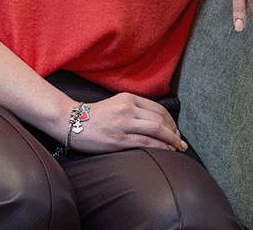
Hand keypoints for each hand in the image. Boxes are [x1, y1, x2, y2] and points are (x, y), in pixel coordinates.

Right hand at [66, 93, 187, 153]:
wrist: (71, 122)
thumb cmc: (94, 117)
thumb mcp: (116, 105)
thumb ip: (133, 109)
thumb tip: (155, 121)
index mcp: (128, 98)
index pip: (158, 109)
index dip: (172, 121)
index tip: (176, 131)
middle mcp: (127, 108)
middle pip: (161, 119)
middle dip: (175, 133)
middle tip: (181, 143)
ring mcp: (123, 124)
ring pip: (157, 130)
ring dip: (172, 141)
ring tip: (178, 149)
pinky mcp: (119, 140)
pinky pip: (147, 143)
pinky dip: (161, 148)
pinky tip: (167, 153)